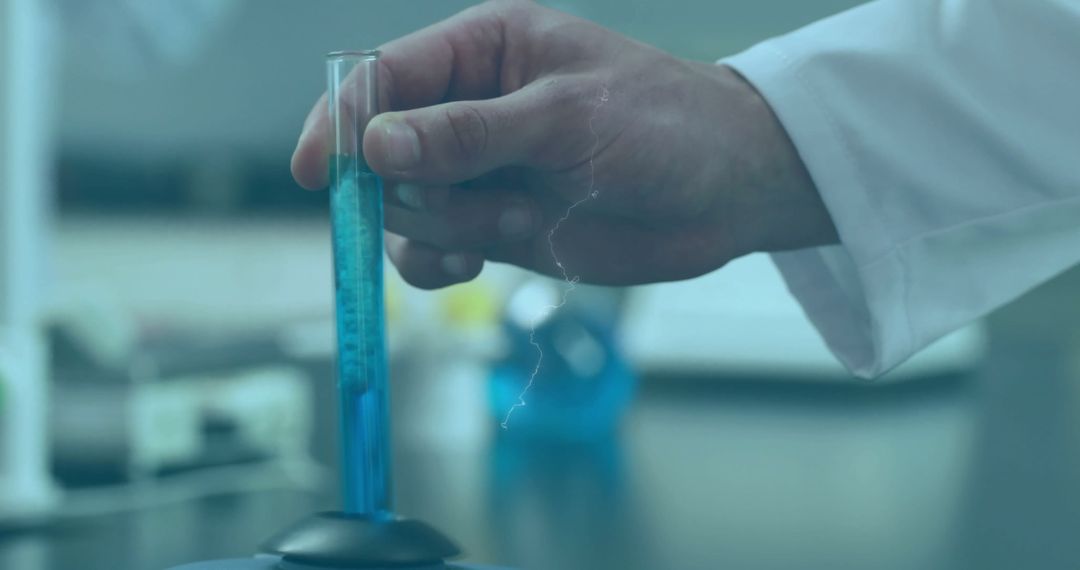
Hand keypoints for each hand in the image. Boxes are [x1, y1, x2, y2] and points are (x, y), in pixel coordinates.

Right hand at [292, 0, 836, 288]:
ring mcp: (480, 171)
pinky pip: (431, 249)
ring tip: (509, 223)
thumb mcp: (568, 118)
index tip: (320, 172)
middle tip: (468, 204)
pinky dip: (435, 264)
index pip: (384, 78)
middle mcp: (470, 109)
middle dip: (405, 186)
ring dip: (434, 226)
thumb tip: (376, 145)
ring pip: (402, 206)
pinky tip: (469, 265)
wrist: (726, 191)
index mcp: (484, 50)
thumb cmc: (664, 126)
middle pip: (381, 150)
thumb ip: (470, 133)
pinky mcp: (494, 223)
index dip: (342, 121)